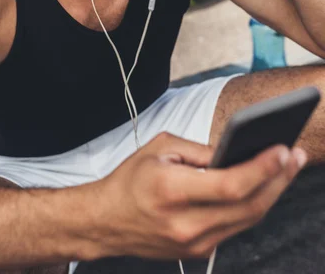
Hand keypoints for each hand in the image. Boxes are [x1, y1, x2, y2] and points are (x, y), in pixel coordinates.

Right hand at [93, 132, 304, 260]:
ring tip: (287, 168)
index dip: (261, 168)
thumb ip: (200, 150)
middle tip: (295, 156)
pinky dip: (253, 205)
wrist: (106, 222)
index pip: (229, 184)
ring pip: (247, 219)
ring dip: (272, 193)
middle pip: (247, 205)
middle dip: (278, 180)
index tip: (282, 150)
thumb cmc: (130, 180)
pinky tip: (264, 186)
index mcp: (171, 191)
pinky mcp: (198, 251)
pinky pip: (236, 227)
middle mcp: (185, 223)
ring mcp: (194, 243)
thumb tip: (235, 151)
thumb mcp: (160, 148)